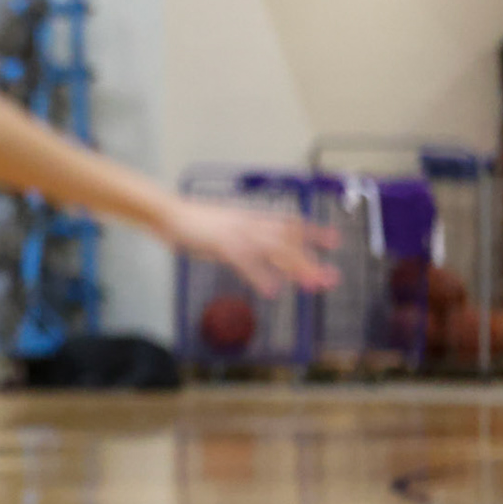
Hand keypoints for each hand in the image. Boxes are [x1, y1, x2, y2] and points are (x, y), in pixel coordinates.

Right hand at [163, 199, 339, 296]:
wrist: (168, 212)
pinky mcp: (222, 244)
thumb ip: (240, 239)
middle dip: (311, 259)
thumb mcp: (222, 228)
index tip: (334, 240)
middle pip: (289, 240)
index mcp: (250, 217)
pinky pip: (247, 262)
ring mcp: (237, 232)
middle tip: (332, 278)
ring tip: (312, 286)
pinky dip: (261, 276)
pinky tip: (271, 290)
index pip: (289, 222)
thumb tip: (254, 251)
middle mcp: (250, 222)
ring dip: (296, 268)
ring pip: (276, 250)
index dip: (313, 231)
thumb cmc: (190, 222)